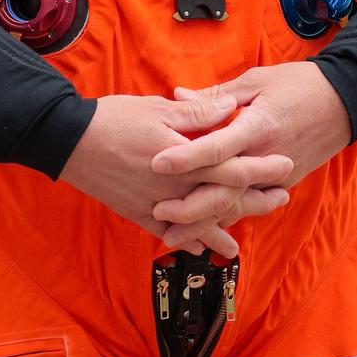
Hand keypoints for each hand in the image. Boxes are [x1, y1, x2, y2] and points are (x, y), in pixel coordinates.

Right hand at [60, 90, 291, 259]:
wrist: (69, 142)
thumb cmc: (114, 119)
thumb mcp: (159, 108)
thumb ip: (197, 113)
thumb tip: (232, 110)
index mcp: (185, 160)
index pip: (233, 167)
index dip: (262, 169)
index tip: (286, 167)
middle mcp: (175, 188)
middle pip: (224, 200)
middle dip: (255, 202)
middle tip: (281, 200)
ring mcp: (156, 205)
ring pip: (198, 223)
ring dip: (222, 231)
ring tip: (239, 244)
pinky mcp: (138, 214)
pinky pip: (167, 232)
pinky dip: (184, 240)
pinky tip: (197, 249)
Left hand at [149, 64, 349, 232]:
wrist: (347, 101)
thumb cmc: (300, 84)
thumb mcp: (257, 80)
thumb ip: (216, 95)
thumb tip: (179, 96)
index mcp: (258, 126)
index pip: (217, 147)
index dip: (186, 157)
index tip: (157, 163)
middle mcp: (266, 157)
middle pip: (225, 191)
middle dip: (191, 207)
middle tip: (159, 210)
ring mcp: (277, 176)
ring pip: (237, 207)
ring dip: (205, 223)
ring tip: (174, 233)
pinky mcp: (283, 185)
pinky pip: (250, 206)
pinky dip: (226, 220)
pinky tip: (203, 230)